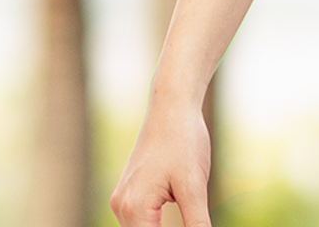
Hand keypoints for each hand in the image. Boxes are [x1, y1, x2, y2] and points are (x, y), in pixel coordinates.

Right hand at [109, 103, 211, 226]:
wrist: (172, 104)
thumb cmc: (183, 140)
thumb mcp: (194, 186)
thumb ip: (197, 224)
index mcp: (133, 208)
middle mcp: (121, 207)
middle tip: (196, 225)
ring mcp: (124, 199)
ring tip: (191, 222)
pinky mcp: (131, 191)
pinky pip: (142, 220)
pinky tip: (180, 222)